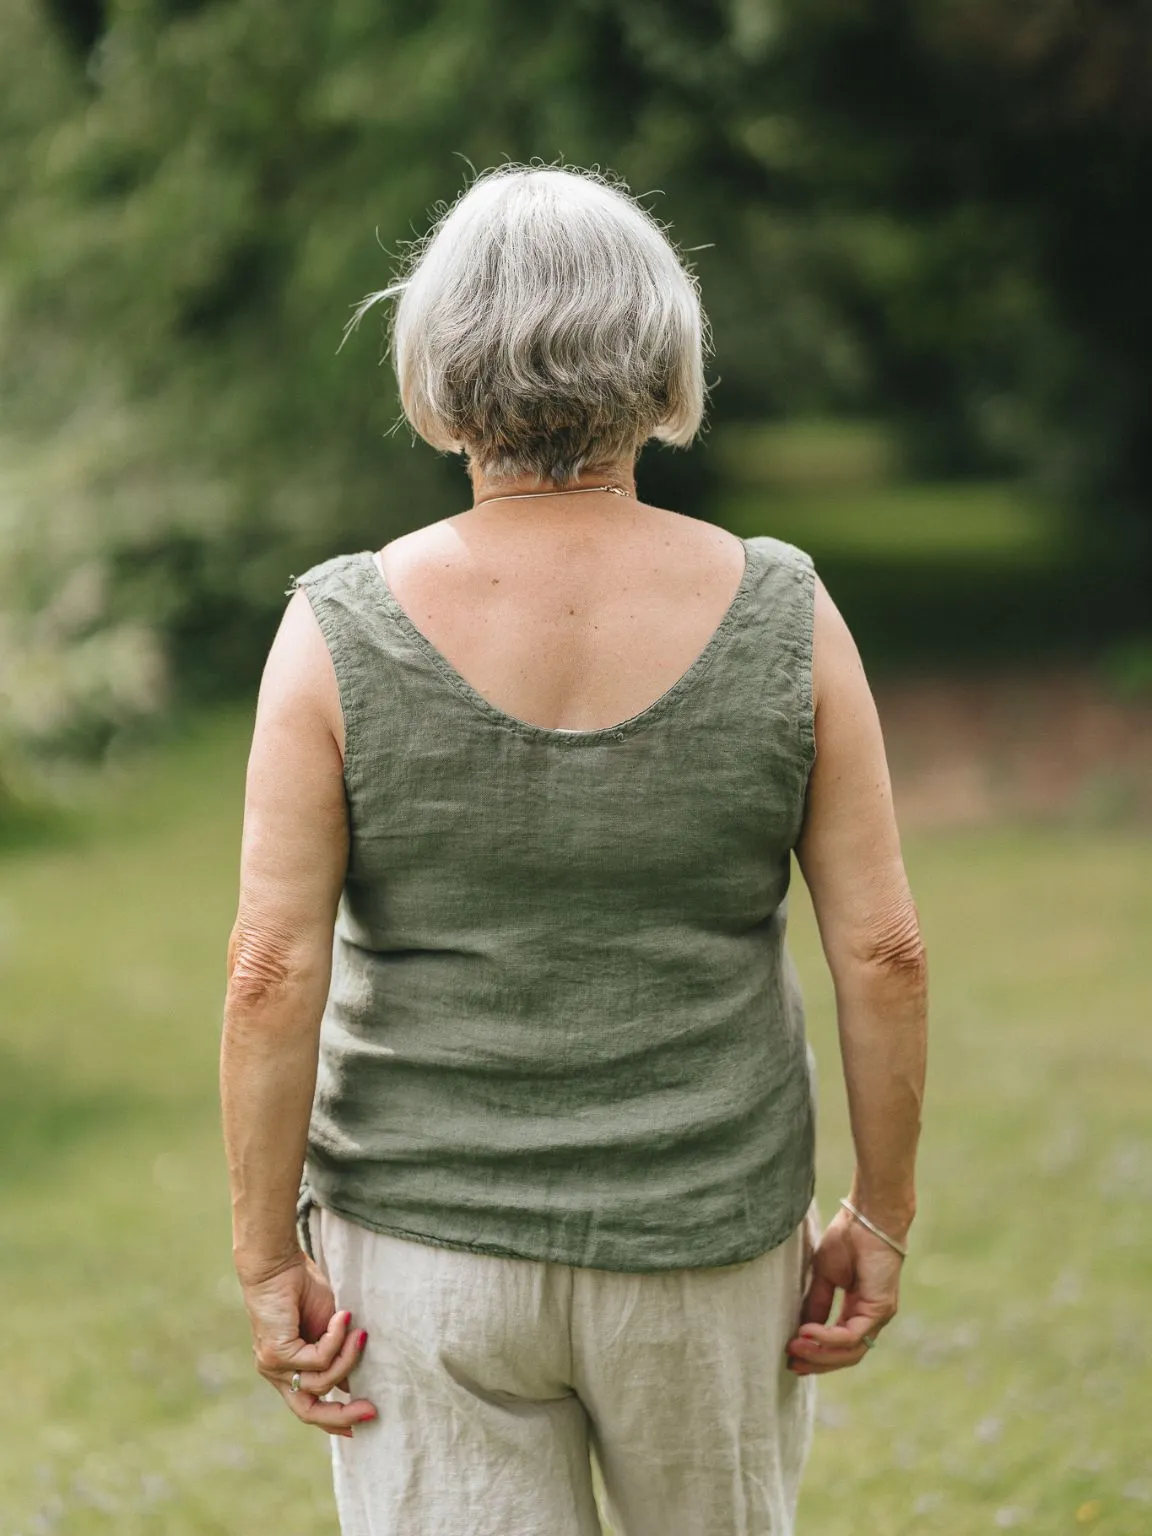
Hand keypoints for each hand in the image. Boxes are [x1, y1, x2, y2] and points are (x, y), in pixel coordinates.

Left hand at [242, 1253, 375, 1435]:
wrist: (277, 1263)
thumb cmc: (301, 1287)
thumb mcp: (327, 1327)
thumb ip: (334, 1355)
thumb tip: (350, 1384)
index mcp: (288, 1369)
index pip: (309, 1405)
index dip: (335, 1420)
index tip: (362, 1424)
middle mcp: (277, 1373)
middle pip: (308, 1412)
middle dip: (342, 1416)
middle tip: (371, 1410)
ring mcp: (274, 1366)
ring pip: (320, 1382)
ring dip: (347, 1359)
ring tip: (360, 1334)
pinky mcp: (276, 1354)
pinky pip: (317, 1359)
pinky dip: (336, 1340)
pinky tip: (343, 1317)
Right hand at [785, 1205, 902, 1373]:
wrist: (867, 1218)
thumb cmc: (848, 1238)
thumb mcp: (824, 1276)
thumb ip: (816, 1303)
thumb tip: (801, 1329)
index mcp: (858, 1309)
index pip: (840, 1343)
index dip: (816, 1353)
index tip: (790, 1356)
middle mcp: (870, 1318)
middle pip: (846, 1355)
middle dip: (817, 1362)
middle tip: (791, 1365)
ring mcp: (878, 1316)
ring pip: (850, 1352)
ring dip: (820, 1354)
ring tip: (794, 1349)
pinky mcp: (879, 1310)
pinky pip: (851, 1335)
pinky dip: (827, 1338)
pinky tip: (806, 1332)